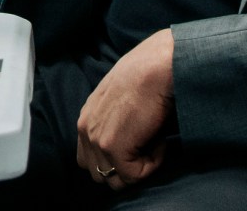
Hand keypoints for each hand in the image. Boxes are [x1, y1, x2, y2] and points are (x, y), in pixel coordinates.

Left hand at [76, 28, 173, 190]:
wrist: (157, 67)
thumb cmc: (148, 77)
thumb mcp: (121, 99)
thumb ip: (114, 120)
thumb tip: (131, 141)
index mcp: (87, 117)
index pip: (89, 158)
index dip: (114, 160)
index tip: (138, 145)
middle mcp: (86, 129)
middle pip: (99, 173)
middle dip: (125, 168)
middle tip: (147, 147)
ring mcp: (97, 140)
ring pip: (116, 180)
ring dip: (138, 168)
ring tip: (154, 143)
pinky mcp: (113, 148)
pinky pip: (134, 176)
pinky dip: (152, 164)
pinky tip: (161, 141)